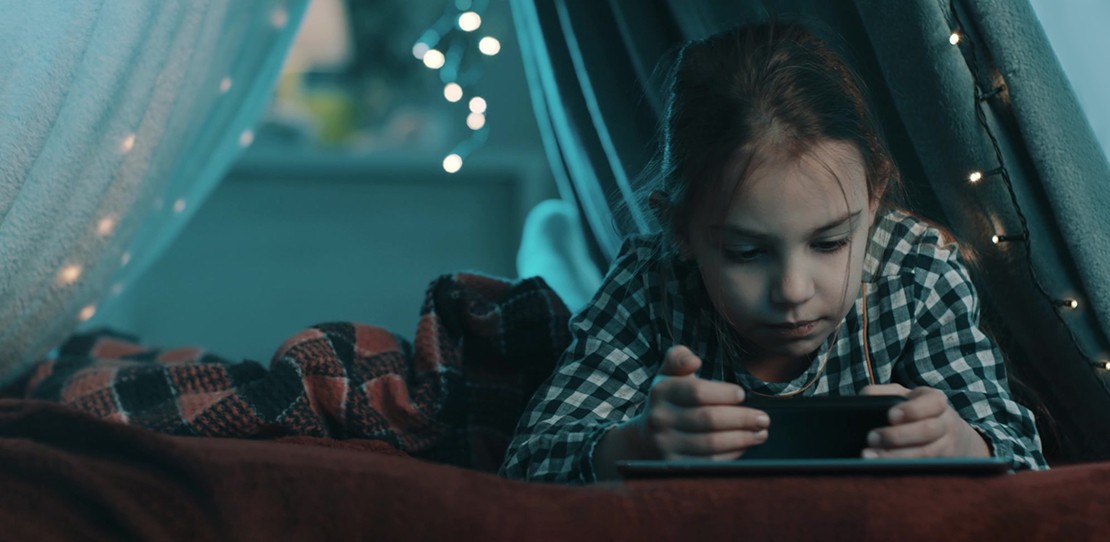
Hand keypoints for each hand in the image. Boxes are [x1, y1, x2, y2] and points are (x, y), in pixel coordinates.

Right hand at [630, 345, 769, 460]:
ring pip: (711, 443)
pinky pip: (709, 462)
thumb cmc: (670, 400)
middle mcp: (660, 419)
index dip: (724, 394)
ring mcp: (666, 445)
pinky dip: (732, 454)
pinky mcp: (675, 465)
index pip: (697, 392)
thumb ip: (679, 358)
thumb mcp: (669, 374)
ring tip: (761, 432)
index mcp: (661, 391)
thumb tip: (694, 361)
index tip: (742, 394)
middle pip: (708, 419)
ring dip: (742, 438)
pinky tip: (746, 445)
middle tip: (763, 418)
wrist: (647, 438)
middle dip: (742, 419)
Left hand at [860, 384, 990, 458]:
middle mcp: (946, 424)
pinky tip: (883, 469)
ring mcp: (947, 447)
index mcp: (936, 401)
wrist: (950, 435)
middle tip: (871, 438)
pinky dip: (902, 470)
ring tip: (869, 456)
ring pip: (926, 454)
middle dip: (898, 435)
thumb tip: (864, 399)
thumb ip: (882, 393)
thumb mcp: (902, 396)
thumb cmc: (916, 411)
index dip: (912, 410)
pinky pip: (923, 470)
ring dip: (895, 456)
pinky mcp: (943, 466)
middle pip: (928, 430)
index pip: (932, 403)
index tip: (890, 415)